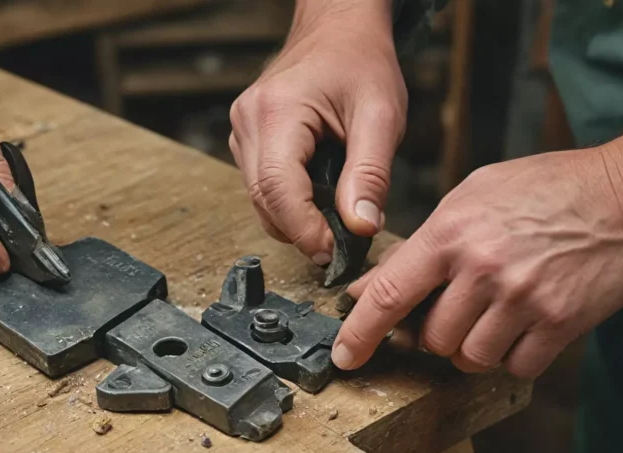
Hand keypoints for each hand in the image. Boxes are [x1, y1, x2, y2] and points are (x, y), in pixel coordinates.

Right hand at [229, 0, 405, 264]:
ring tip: (335, 216)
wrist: (338, 30)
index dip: (303, 229)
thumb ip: (370, 175)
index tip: (332, 252)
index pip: (278, 188)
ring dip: (294, 217)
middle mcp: (248, 121)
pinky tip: (318, 193)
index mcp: (277, 112)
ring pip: (259, 198)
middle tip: (340, 245)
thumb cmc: (360, 63)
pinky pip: (261, 185)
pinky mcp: (246, 139)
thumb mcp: (381, 116)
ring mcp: (241, 130)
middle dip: (300, 230)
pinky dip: (289, 201)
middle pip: (263, 199)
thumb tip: (360, 227)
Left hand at [334, 147, 622, 377]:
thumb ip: (419, 247)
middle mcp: (482, 269)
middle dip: (435, 334)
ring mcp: (522, 299)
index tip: (344, 357)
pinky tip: (525, 323)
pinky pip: (515, 365)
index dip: (360, 332)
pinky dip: (514, 355)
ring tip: (494, 313)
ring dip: (473, 348)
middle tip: (457, 310)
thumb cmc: (544, 190)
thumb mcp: (470, 198)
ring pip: (470, 357)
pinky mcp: (558, 323)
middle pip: (432, 338)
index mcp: (451, 234)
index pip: (389, 294)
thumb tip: (371, 289)